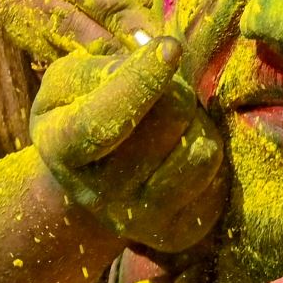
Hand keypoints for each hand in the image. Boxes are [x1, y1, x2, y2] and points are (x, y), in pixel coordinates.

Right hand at [29, 36, 225, 253]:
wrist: (90, 183)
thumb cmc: (80, 113)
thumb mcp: (67, 82)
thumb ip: (103, 66)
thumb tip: (160, 56)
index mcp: (62, 148)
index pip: (103, 120)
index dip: (141, 82)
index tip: (170, 48)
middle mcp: (99, 195)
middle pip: (172, 117)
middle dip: (178, 90)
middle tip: (162, 95)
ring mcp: (140, 221)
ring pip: (204, 149)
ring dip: (198, 124)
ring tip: (172, 128)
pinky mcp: (179, 234)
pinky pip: (219, 179)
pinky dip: (207, 154)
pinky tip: (181, 156)